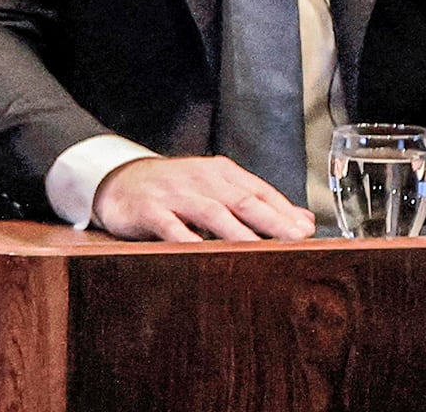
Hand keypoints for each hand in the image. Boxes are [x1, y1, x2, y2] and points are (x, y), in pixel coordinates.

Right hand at [93, 155, 316, 241]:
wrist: (119, 180)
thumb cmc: (175, 190)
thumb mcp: (216, 189)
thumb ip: (258, 203)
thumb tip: (305, 221)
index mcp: (220, 172)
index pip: (258, 191)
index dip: (284, 211)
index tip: (307, 232)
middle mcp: (199, 178)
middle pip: (241, 200)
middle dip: (271, 221)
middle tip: (295, 240)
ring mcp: (174, 192)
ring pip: (212, 212)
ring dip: (238, 233)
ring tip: (260, 251)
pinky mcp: (149, 209)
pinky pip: (171, 226)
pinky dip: (188, 240)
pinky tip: (203, 253)